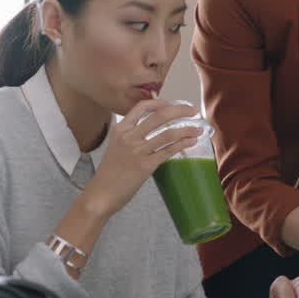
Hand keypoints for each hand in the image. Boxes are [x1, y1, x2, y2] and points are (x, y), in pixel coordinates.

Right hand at [80, 98, 200, 216]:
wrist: (100, 194)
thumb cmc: (109, 174)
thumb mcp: (115, 147)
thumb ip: (130, 137)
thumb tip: (151, 133)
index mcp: (120, 130)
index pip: (141, 107)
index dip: (158, 103)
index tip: (171, 104)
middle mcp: (128, 137)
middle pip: (159, 116)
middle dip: (180, 110)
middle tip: (192, 111)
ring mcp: (137, 151)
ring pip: (168, 133)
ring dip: (187, 129)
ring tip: (198, 129)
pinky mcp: (145, 165)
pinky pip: (168, 150)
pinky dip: (183, 144)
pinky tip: (191, 142)